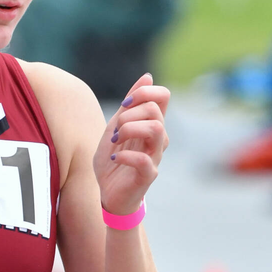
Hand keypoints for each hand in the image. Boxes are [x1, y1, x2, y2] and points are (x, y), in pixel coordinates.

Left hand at [94, 73, 169, 215]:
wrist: (109, 194)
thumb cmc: (114, 160)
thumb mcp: (116, 127)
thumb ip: (129, 104)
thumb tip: (147, 76)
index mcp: (152, 124)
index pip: (163, 96)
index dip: (144, 92)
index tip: (125, 103)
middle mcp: (158, 139)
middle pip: (155, 111)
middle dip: (129, 115)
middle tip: (116, 130)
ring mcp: (155, 157)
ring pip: (156, 129)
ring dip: (130, 130)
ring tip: (115, 141)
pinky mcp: (148, 175)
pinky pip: (144, 160)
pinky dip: (124, 155)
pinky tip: (114, 157)